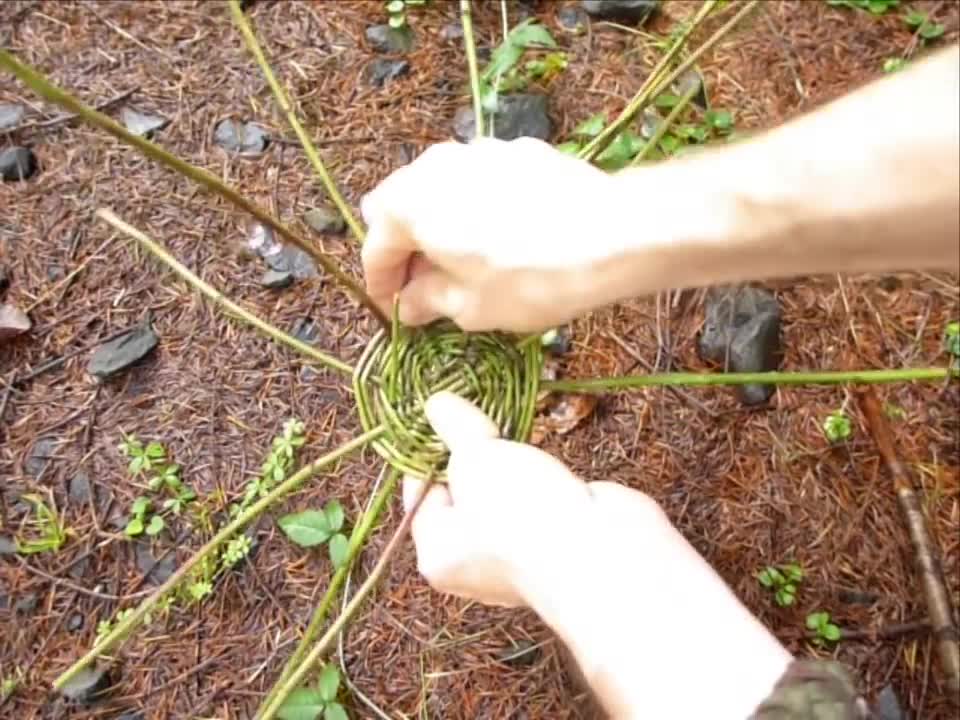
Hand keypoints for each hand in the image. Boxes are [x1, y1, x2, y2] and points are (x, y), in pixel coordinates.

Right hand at [360, 137, 623, 332]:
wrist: (612, 236)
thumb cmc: (531, 279)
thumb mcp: (471, 307)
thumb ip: (428, 302)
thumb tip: (409, 305)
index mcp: (410, 203)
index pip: (377, 247)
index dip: (381, 284)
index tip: (391, 308)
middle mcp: (436, 165)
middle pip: (403, 210)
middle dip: (406, 250)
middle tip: (422, 288)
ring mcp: (480, 152)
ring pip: (442, 192)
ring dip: (440, 227)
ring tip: (459, 265)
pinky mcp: (519, 153)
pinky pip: (480, 184)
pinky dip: (475, 211)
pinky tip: (499, 240)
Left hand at [405, 391, 793, 718]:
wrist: (604, 554)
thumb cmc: (522, 515)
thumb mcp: (476, 459)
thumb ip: (456, 429)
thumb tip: (436, 404)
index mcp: (438, 552)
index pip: (420, 491)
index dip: (432, 446)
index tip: (447, 413)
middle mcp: (474, 562)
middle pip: (463, 492)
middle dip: (475, 452)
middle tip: (482, 416)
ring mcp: (519, 554)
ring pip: (504, 494)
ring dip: (511, 463)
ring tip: (513, 435)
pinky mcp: (557, 540)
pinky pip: (537, 500)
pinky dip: (541, 477)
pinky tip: (545, 458)